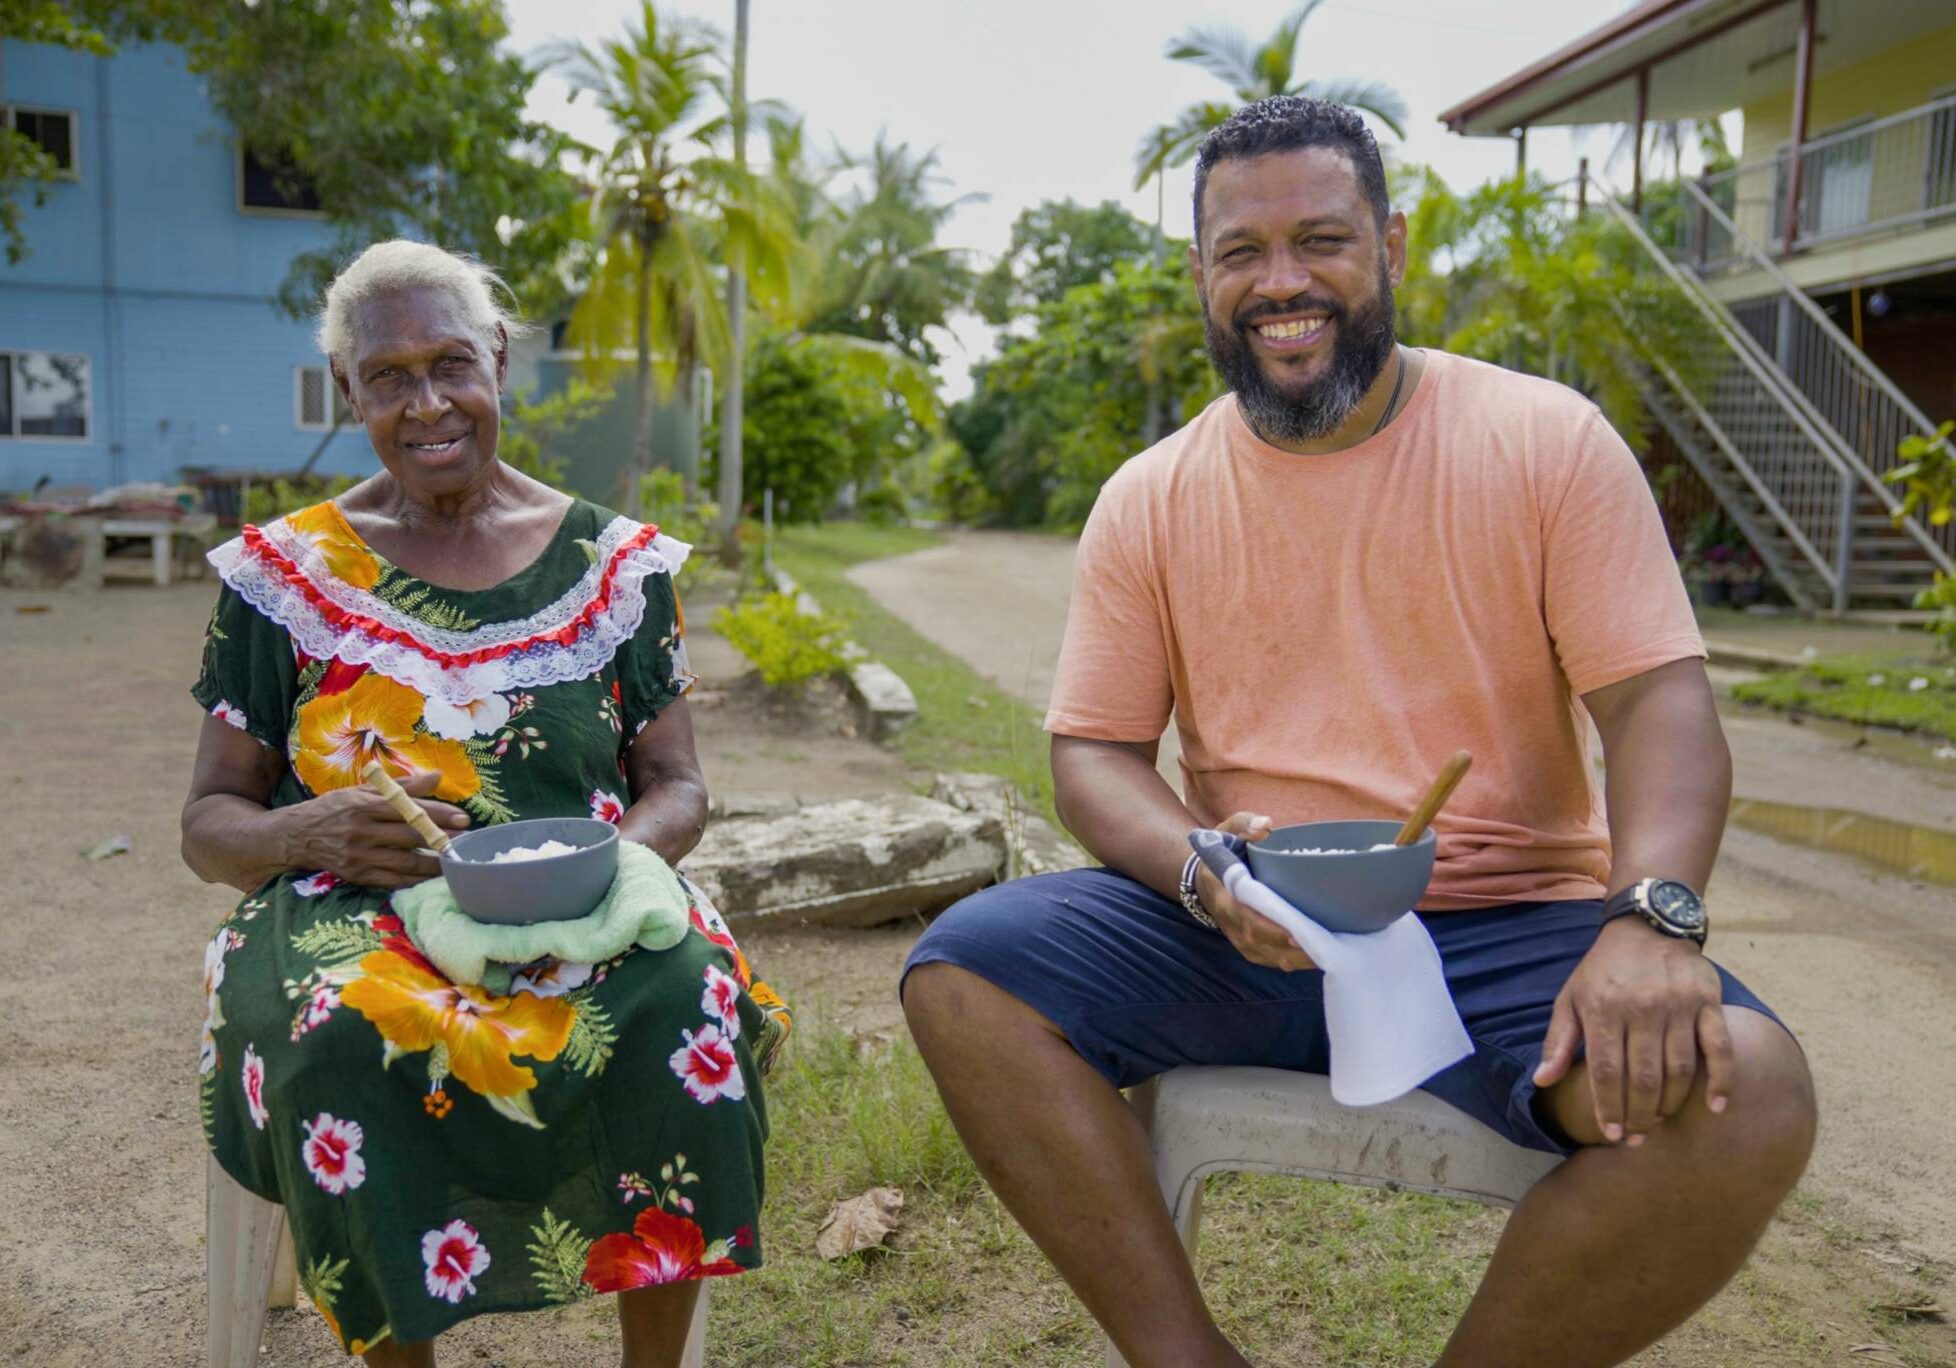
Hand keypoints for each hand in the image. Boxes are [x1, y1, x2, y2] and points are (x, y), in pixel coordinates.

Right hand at [289, 770, 470, 889]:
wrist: (296, 836)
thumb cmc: (335, 808)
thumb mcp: (364, 790)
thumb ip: (402, 786)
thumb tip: (437, 776)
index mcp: (366, 806)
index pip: (410, 810)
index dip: (439, 814)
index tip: (464, 818)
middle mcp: (363, 832)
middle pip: (411, 837)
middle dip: (443, 839)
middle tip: (468, 841)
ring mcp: (360, 857)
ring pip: (405, 864)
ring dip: (434, 864)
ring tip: (456, 861)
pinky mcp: (357, 876)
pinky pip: (393, 882)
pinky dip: (415, 881)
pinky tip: (433, 877)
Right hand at [1194, 811, 1316, 971]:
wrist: (1203, 879)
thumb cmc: (1222, 852)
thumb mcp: (1226, 831)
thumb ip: (1244, 824)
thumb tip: (1267, 825)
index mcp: (1225, 897)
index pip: (1247, 919)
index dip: (1271, 929)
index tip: (1297, 933)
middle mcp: (1232, 925)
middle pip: (1265, 945)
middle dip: (1296, 950)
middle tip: (1330, 946)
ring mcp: (1241, 941)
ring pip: (1274, 959)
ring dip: (1302, 959)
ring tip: (1335, 951)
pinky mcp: (1252, 949)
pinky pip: (1276, 961)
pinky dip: (1299, 961)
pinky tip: (1323, 953)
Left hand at [1534, 916, 1734, 1145]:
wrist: (1647, 926)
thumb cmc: (1604, 969)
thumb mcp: (1570, 997)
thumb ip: (1558, 1040)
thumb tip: (1542, 1081)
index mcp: (1604, 1008)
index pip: (1606, 1070)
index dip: (1608, 1106)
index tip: (1611, 1133)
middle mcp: (1642, 1007)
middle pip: (1643, 1076)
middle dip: (1639, 1115)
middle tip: (1636, 1138)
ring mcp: (1679, 1005)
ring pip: (1679, 1069)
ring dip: (1670, 1103)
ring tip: (1659, 1123)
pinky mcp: (1708, 1002)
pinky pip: (1719, 1047)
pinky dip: (1721, 1080)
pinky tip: (1715, 1107)